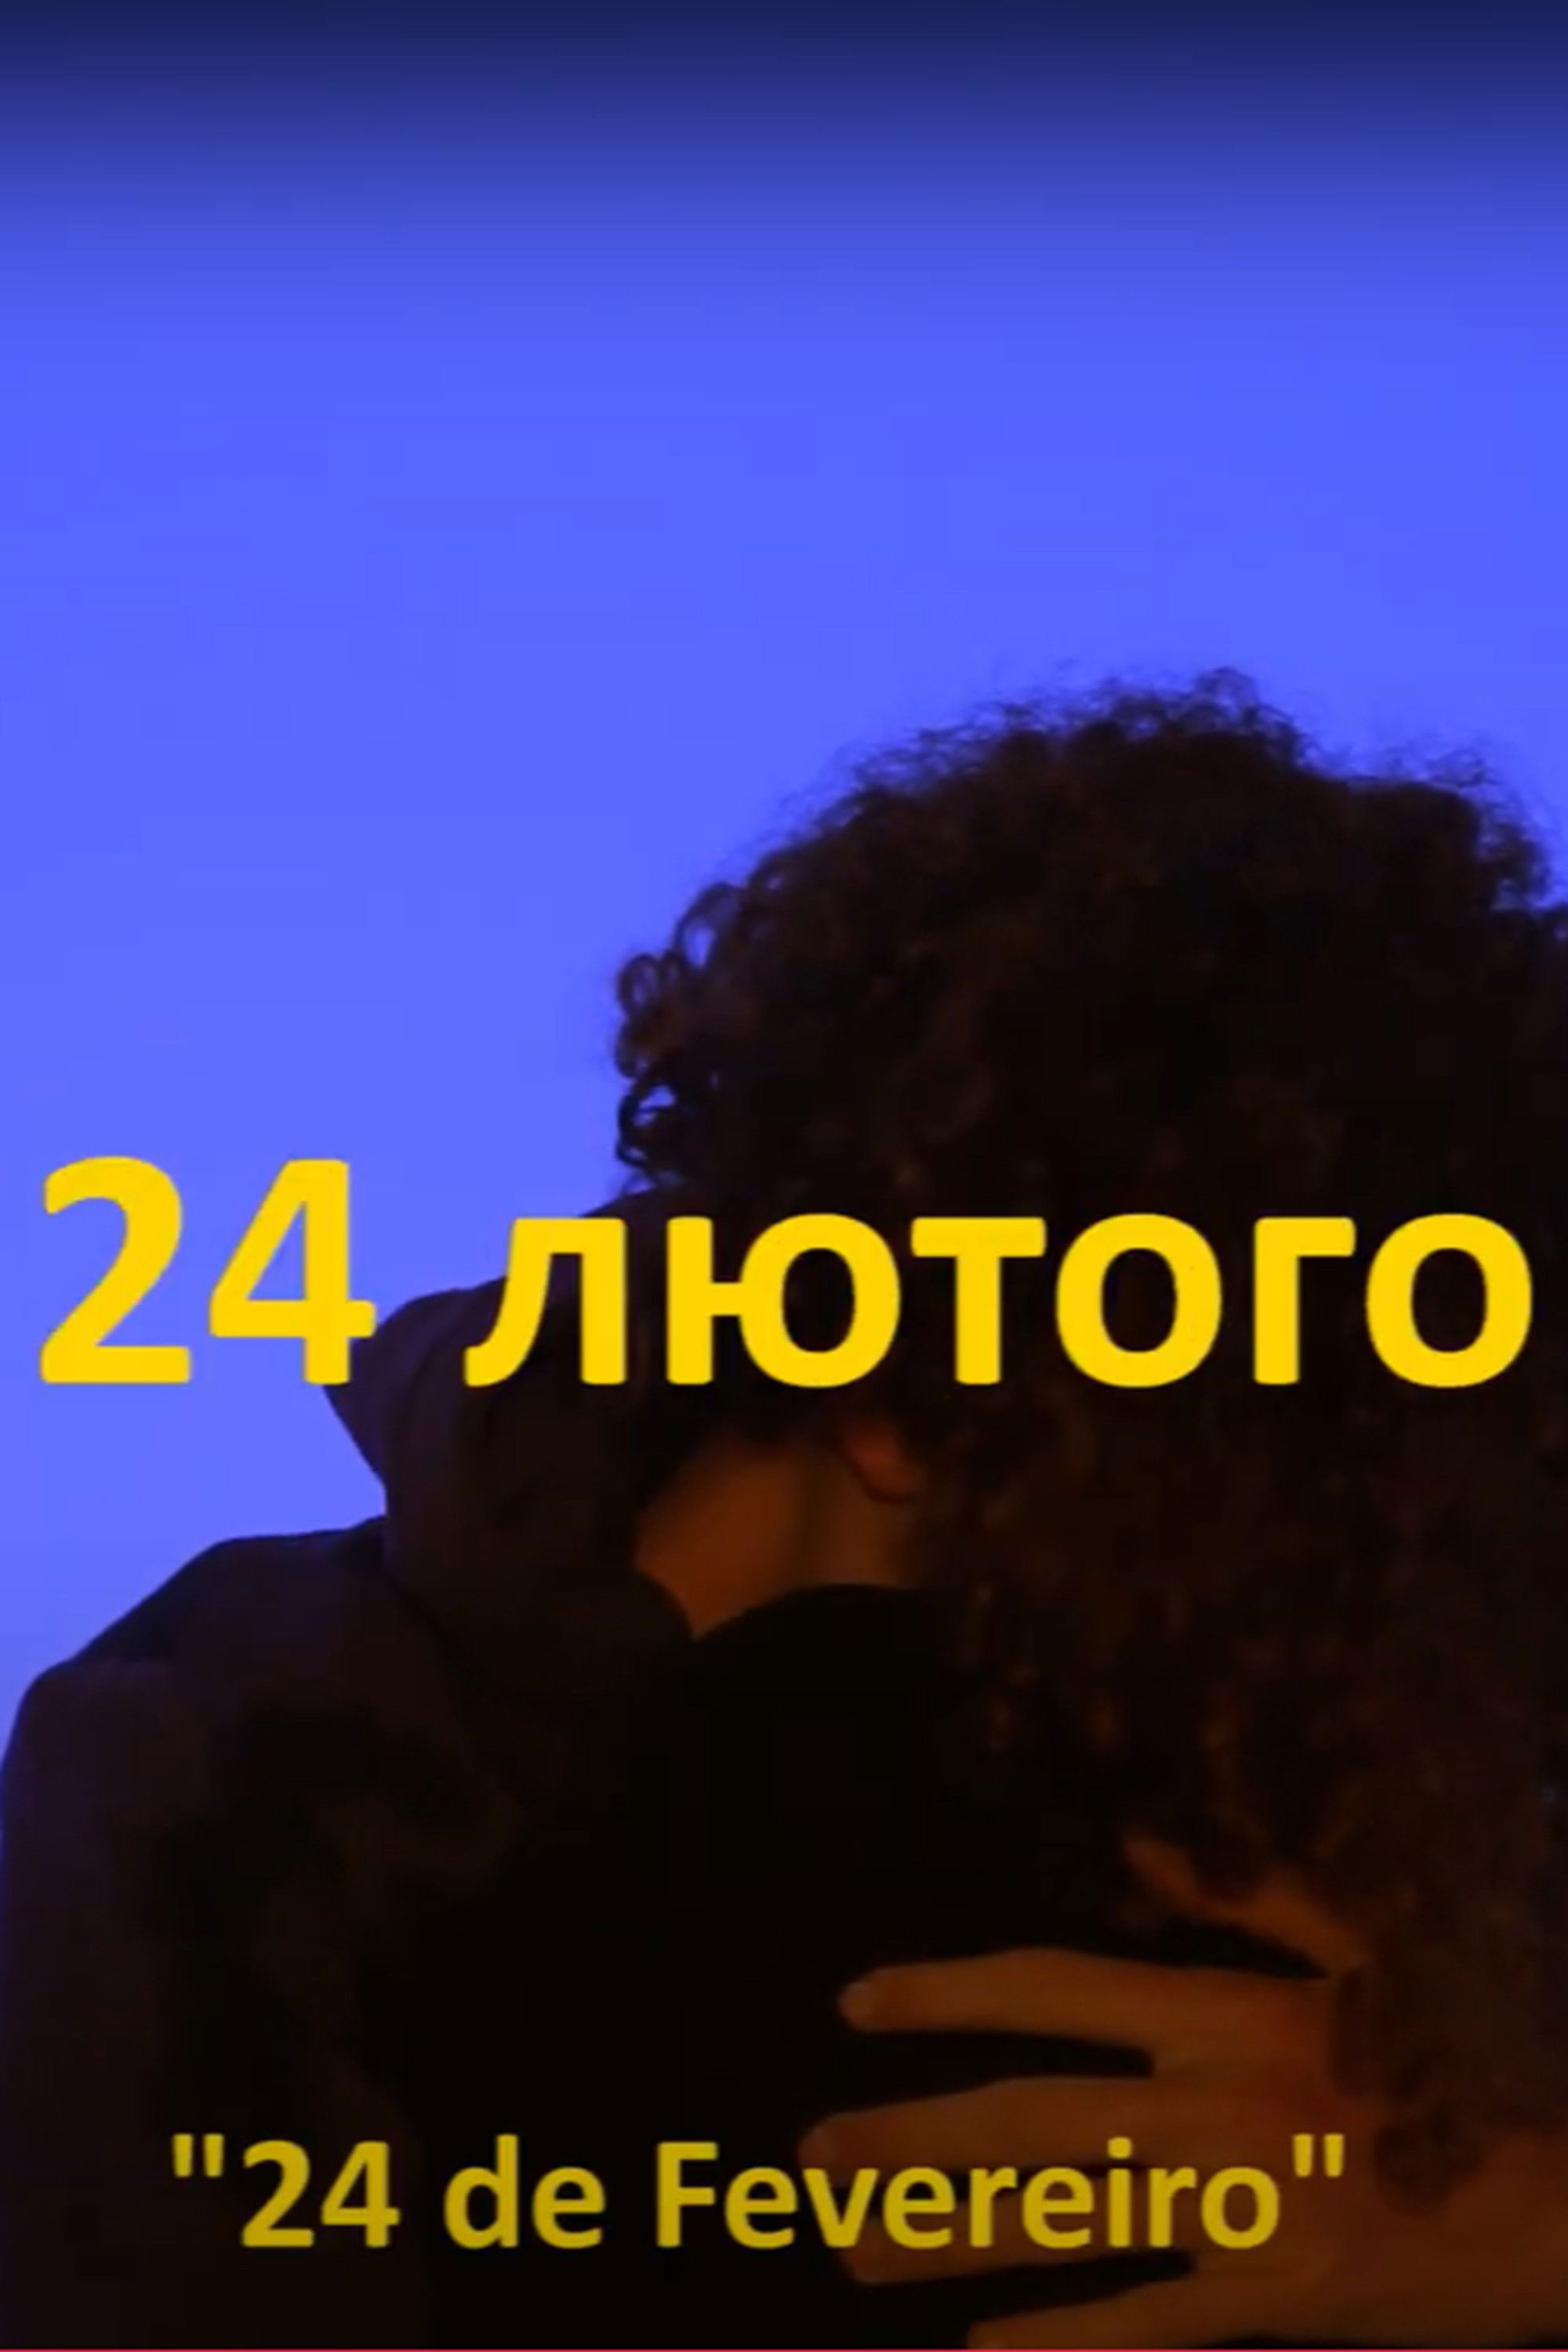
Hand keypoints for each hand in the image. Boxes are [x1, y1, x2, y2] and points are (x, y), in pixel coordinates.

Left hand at [801, 1863, 1567, 2346]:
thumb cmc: (1463, 2053)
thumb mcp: (1366, 1950)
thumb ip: (1253, 1893)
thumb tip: (1139, 1844)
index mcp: (1230, 2008)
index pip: (1053, 1987)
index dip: (946, 1992)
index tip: (855, 2002)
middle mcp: (1217, 2101)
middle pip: (1026, 2117)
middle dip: (907, 2136)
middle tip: (807, 2155)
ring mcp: (1247, 2207)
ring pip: (1064, 2222)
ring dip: (947, 2236)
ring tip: (851, 2248)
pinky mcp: (1287, 2300)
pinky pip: (1150, 2325)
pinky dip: (1064, 2345)